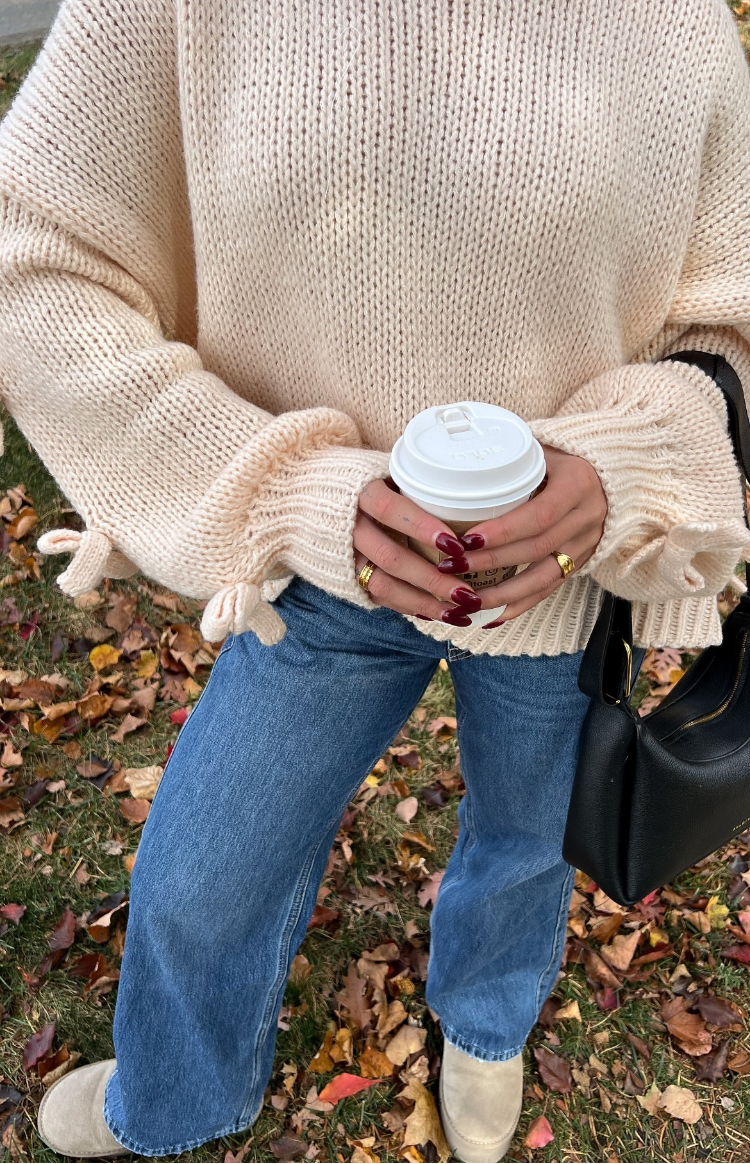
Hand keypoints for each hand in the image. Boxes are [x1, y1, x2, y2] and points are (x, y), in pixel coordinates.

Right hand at [353, 479, 483, 626]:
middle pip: (390, 557)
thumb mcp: (375, 468)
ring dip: (422, 601)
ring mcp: (342, 555)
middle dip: (431, 579)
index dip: (421, 527)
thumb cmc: (351, 480)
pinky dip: (405, 605)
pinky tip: (433, 612)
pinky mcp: (341, 575)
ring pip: (382, 584)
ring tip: (457, 613)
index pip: (389, 509)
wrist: (299, 497)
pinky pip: (375, 596)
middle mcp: (347, 527)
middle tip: (467, 593)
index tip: (456, 545)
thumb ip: (408, 481)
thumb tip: (457, 489)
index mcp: (356, 492)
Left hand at [458, 446, 606, 624]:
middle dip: (492, 562)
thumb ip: (509, 461)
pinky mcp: (580, 562)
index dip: (504, 531)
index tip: (467, 540)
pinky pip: (549, 588)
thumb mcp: (542, 450)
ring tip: (467, 600)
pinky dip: (519, 604)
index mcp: (577, 484)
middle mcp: (587, 517)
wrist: (607, 475)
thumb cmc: (561, 458)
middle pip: (537, 548)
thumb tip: (457, 468)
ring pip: (544, 577)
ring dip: (502, 593)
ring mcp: (586, 544)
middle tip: (453, 566)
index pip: (539, 515)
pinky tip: (492, 616)